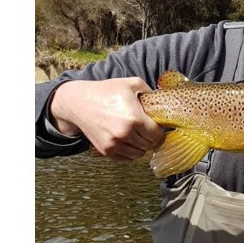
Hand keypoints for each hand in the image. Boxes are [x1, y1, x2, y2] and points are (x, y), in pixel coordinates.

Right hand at [49, 78, 163, 161]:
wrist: (79, 102)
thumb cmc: (106, 91)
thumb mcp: (132, 84)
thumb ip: (151, 93)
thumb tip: (164, 103)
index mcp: (134, 118)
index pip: (157, 135)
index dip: (159, 130)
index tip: (155, 124)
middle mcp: (124, 134)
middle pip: (149, 145)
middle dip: (151, 137)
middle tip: (146, 128)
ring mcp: (114, 144)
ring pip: (139, 154)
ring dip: (141, 145)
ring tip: (136, 133)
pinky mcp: (106, 150)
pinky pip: (127, 158)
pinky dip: (130, 151)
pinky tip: (127, 140)